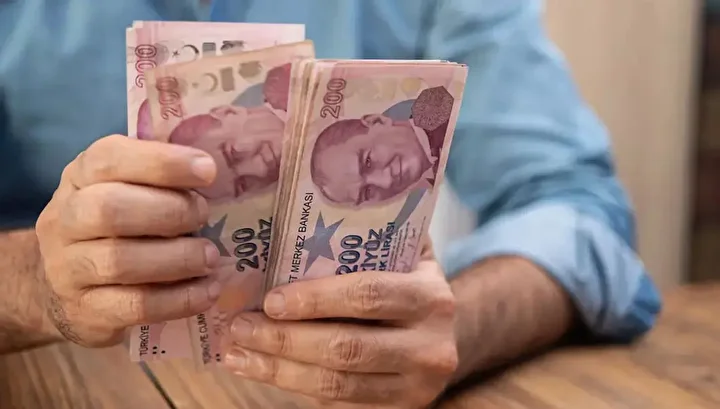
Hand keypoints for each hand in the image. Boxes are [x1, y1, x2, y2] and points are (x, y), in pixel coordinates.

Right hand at [36, 135, 222, 346]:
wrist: (64, 291)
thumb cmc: (115, 228)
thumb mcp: (125, 191)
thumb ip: (159, 178)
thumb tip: (213, 172)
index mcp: (81, 177)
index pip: (109, 158)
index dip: (162, 162)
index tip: (208, 171)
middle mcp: (65, 219)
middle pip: (108, 209)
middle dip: (169, 212)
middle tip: (205, 217)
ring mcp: (69, 268)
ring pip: (119, 261)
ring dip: (177, 258)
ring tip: (210, 258)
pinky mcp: (86, 311)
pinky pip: (134, 306)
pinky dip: (178, 299)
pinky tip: (207, 292)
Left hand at [224, 257, 457, 408]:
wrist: (443, 338)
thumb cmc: (409, 285)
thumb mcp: (405, 255)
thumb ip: (371, 236)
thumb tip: (298, 220)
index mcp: (430, 297)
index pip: (366, 296)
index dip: (315, 300)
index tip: (270, 300)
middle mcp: (430, 346)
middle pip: (346, 348)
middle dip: (284, 339)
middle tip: (240, 327)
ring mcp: (416, 387)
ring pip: (335, 384)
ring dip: (279, 370)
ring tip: (237, 354)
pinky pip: (337, 402)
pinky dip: (294, 388)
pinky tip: (263, 371)